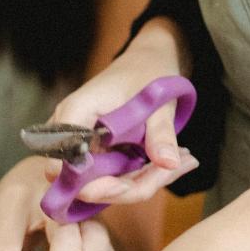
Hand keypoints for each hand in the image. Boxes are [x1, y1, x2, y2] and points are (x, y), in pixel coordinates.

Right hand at [48, 22, 196, 210]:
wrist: (147, 62)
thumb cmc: (147, 73)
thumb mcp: (159, 101)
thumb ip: (161, 133)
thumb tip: (169, 163)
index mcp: (76, 112)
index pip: (64, 162)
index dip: (89, 183)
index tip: (129, 186)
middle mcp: (71, 133)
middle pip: (85, 183)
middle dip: (131, 188)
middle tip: (175, 169)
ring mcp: (82, 146)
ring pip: (104, 186)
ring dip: (144, 183)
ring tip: (186, 161)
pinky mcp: (97, 155)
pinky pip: (115, 178)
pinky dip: (143, 176)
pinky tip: (175, 163)